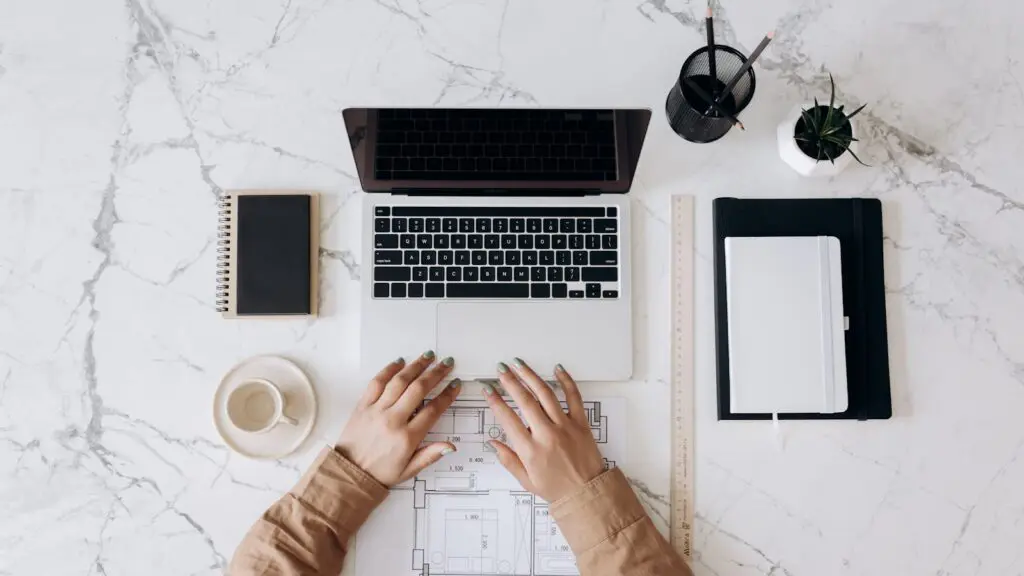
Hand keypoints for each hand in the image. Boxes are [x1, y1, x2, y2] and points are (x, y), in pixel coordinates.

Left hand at [336, 352, 461, 485]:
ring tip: (428, 356)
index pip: (433, 410)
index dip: (447, 395)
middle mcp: (393, 420)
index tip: (455, 384)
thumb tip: (451, 446)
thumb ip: (430, 455)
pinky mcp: (362, 406)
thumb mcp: (409, 470)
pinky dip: (388, 370)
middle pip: (418, 389)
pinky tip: (399, 362)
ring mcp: (376, 411)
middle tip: (446, 363)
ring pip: (399, 381)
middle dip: (435, 374)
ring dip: (415, 366)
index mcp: (407, 438)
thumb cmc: (380, 473)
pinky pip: (376, 383)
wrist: (349, 473)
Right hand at [482, 359, 605, 501]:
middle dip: (510, 382)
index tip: (488, 389)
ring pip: (546, 394)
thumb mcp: (526, 480)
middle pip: (525, 401)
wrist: (587, 493)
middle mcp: (547, 434)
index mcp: (530, 450)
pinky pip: (574, 397)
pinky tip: (557, 369)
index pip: (508, 419)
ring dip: (530, 376)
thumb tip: (493, 442)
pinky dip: (566, 381)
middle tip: (501, 369)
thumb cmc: (557, 489)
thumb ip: (508, 460)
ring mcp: (565, 426)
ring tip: (519, 364)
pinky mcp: (581, 423)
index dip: (495, 401)